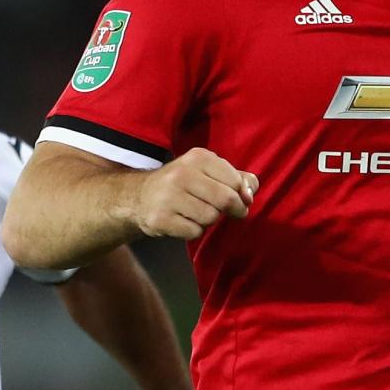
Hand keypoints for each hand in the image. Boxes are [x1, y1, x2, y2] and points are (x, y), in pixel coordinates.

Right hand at [131, 149, 255, 241]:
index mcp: (198, 157)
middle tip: (223, 212)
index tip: (236, 199)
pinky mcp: (161, 218)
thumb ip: (237, 178)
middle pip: (225, 200)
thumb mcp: (208, 172)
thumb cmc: (183, 184)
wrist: (139, 196)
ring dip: (208, 221)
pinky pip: (194, 232)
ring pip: (211, 218)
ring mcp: (169, 196)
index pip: (235, 181)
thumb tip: (250, 194)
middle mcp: (182, 173)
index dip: (241, 195)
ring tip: (194, 212)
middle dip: (230, 210)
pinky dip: (193, 231)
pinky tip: (182, 221)